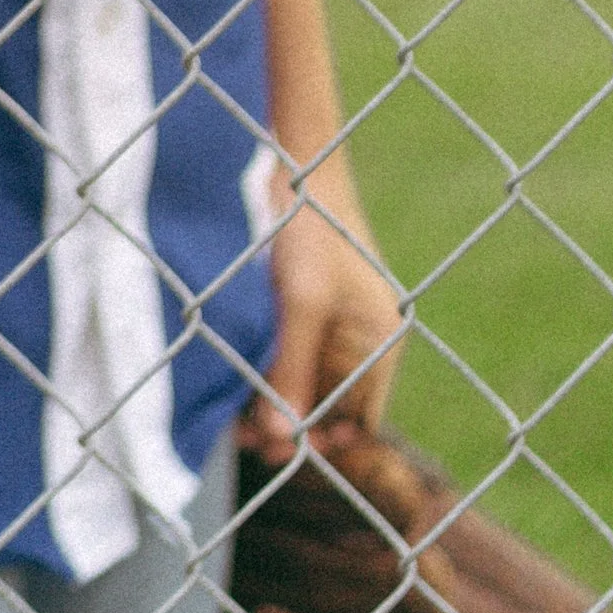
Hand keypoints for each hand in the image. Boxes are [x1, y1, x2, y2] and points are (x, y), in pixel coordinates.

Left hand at [246, 164, 404, 457]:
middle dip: (291, 425)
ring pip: (306, 383)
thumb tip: (283, 442)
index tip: (278, 450)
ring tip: (234, 420)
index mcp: (379, 343)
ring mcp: (336, 324)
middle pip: (329, 406)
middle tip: (246, 440)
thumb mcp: (303, 305)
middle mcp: (363, 340)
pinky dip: (268, 372)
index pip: (358, 420)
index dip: (321, 441)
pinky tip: (237, 383)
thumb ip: (294, 372)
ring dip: (274, 402)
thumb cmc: (311, 230)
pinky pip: (292, 356)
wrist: (297, 162)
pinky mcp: (308, 308)